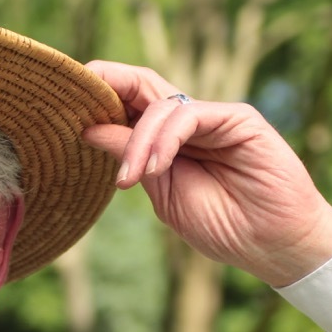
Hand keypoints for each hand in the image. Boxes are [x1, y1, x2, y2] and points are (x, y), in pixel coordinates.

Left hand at [81, 61, 331, 285]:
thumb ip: (130, 157)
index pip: (127, 104)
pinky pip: (189, 114)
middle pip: (140, 85)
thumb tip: (88, 127)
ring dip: (136, 142)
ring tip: (131, 180)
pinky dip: (164, 139)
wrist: (271, 246)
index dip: (97, 98)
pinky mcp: (237, 118)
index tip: (60, 108)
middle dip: (104, 86)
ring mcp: (213, 117)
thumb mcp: (160, 190)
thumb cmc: (222, 225)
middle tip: (74, 101)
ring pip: (159, 105)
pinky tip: (155, 168)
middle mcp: (188, 122)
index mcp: (166, 140)